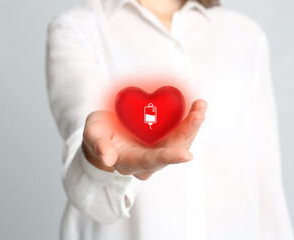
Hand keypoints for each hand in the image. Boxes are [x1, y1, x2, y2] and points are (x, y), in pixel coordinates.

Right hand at [82, 99, 207, 179]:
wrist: (106, 133)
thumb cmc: (99, 134)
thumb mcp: (93, 135)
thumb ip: (98, 145)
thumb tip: (107, 159)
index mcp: (131, 162)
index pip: (151, 161)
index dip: (168, 158)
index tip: (186, 156)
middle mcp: (150, 160)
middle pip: (173, 149)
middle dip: (188, 132)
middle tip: (198, 112)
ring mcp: (159, 149)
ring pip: (181, 140)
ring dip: (193, 124)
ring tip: (200, 105)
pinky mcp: (165, 139)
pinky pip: (180, 130)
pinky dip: (189, 119)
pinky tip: (197, 106)